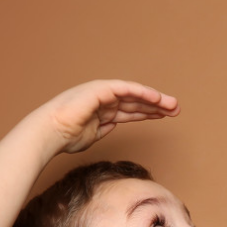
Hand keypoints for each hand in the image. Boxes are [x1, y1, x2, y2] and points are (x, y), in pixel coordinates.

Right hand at [34, 79, 179, 154]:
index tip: (164, 116)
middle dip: (156, 105)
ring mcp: (102, 93)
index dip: (148, 112)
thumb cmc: (66, 136)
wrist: (50, 133)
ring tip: (172, 105)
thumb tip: (115, 126)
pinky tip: (156, 98)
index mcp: (103, 109)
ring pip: (134, 95)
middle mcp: (104, 99)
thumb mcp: (92, 135)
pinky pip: (126, 90)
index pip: (130, 110)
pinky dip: (142, 93)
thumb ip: (104, 128)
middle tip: (176, 110)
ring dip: (154, 99)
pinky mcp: (100, 90)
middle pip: (136, 101)